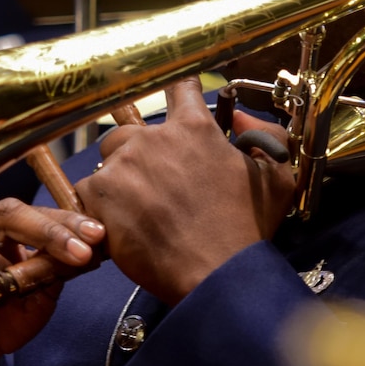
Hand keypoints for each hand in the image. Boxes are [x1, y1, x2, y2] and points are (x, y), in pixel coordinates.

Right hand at [0, 197, 101, 365]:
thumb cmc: (0, 313)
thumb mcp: (36, 290)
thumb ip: (57, 268)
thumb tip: (94, 248)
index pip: (28, 211)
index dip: (64, 221)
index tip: (98, 234)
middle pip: (4, 217)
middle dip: (48, 233)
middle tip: (83, 251)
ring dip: (6, 277)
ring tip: (29, 289)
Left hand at [75, 77, 295, 305]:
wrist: (216, 276)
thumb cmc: (246, 230)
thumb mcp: (277, 178)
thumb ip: (264, 135)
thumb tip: (239, 118)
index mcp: (194, 128)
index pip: (178, 89)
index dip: (177, 96)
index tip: (175, 106)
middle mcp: (153, 139)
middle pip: (130, 130)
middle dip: (139, 152)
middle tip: (155, 183)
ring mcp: (122, 166)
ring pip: (107, 159)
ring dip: (118, 177)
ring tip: (138, 208)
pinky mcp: (100, 195)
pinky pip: (87, 190)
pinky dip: (98, 205)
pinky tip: (120, 224)